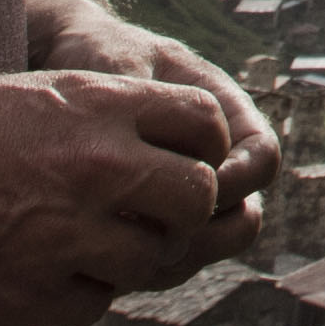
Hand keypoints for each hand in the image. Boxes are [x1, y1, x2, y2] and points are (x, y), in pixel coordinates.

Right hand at [0, 71, 257, 325]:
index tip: (176, 167)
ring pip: (153, 260)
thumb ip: (100, 115)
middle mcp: (93, 165)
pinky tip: (39, 280)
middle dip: (182, 215)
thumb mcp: (24, 98)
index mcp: (94, 104)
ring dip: (128, 262)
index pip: (207, 123)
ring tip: (84, 252)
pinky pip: (93, 306)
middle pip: (198, 198)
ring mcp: (63, 233)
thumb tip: (168, 140)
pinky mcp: (27, 296)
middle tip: (145, 222)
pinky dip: (76, 299)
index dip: (203, 150)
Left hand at [22, 0, 280, 261]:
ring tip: (120, 255)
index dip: (236, 179)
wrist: (61, 70)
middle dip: (204, 235)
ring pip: (202, 250)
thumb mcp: (121, 63)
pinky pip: (160, 261)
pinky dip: (138, 268)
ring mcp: (181, 201)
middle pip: (241, 219)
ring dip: (171, 260)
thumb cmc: (98, 57)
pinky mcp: (145, 227)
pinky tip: (95, 263)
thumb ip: (145, 96)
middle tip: (154, 238)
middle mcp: (214, 165)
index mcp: (227, 119)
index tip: (188, 183)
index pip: (262, 160)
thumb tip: (154, 143)